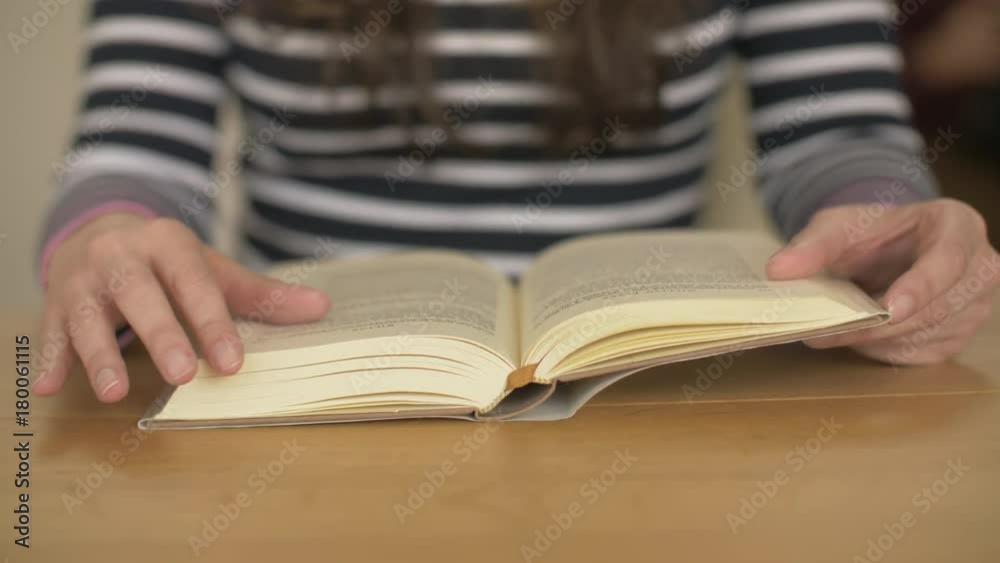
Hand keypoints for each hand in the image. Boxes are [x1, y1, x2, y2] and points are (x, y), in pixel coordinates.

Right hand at [34, 214, 329, 401]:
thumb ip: (261, 295)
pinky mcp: (55, 304)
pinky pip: (50, 332)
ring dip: (100, 354)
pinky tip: (50, 388)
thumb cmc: (168, 265)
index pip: (195, 284)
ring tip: (115, 392)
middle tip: (182, 375)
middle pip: (141, 295)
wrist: (99, 235)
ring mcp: (84, 280)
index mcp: (169, 244)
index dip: (214, 324)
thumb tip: (321, 308)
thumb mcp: (212, 271)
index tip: (232, 363)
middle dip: (161, 335)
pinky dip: (49, 360)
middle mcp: (122, 257)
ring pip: (89, 316)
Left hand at [767, 199, 998, 364]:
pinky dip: (883, 350)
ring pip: (925, 336)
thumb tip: (778, 270)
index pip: (948, 260)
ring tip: (832, 331)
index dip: (920, 287)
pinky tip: (857, 337)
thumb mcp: (838, 226)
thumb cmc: (872, 232)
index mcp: (959, 226)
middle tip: (825, 331)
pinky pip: (919, 355)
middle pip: (935, 309)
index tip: (889, 309)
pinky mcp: (957, 337)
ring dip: (875, 339)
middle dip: (877, 325)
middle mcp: (979, 268)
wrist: (889, 247)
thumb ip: (812, 245)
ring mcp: (974, 307)